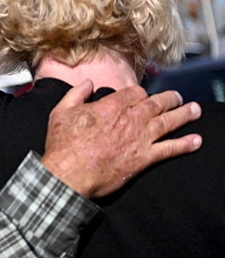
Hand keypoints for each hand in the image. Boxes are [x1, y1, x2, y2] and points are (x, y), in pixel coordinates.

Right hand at [41, 79, 201, 198]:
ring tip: (195, 110)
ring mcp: (139, 139)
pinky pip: (169, 149)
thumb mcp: (61, 112)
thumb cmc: (63, 145)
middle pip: (156, 104)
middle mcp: (129, 120)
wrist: (69, 174)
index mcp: (110, 107)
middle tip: (177, 98)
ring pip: (167, 122)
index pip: (135, 93)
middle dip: (169, 99)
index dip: (141, 93)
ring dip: (184, 115)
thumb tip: (87, 83)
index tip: (143, 95)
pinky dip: (184, 144)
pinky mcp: (143, 158)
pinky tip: (196, 141)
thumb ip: (76, 94)